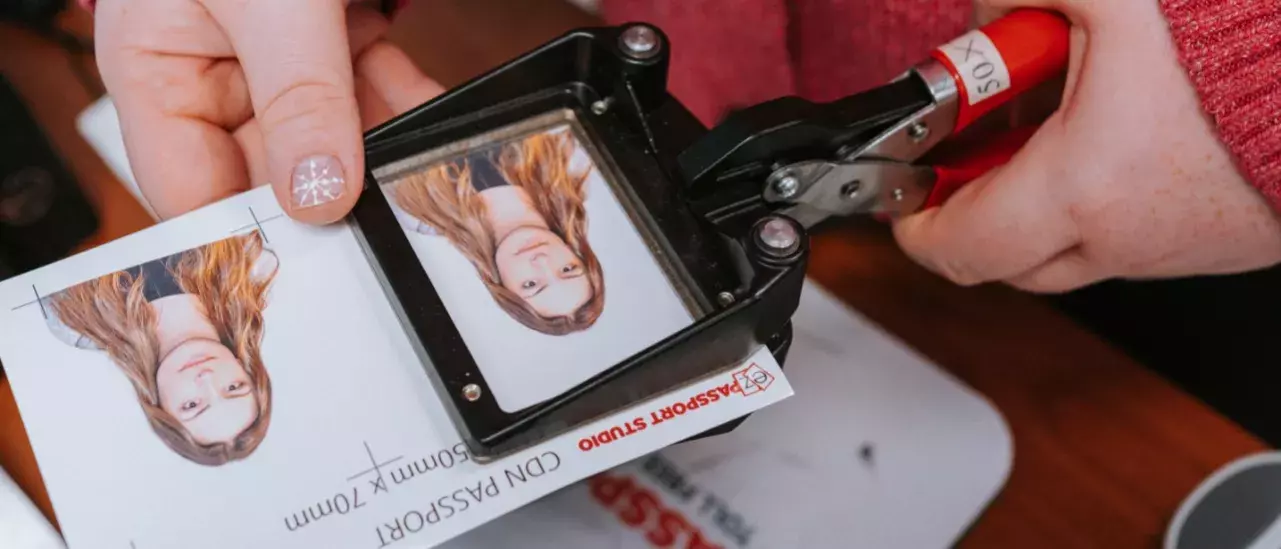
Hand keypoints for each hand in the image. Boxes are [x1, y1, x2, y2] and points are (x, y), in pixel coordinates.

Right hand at [93, 0, 443, 222]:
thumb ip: (296, 93)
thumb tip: (318, 193)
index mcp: (154, 66)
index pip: (190, 187)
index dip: (246, 233)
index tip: (311, 268)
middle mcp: (211, 69)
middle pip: (269, 170)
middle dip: (333, 198)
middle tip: (389, 232)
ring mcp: (275, 54)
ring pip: (331, 136)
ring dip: (380, 157)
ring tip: (427, 185)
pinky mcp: (329, 33)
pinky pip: (368, 90)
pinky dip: (404, 107)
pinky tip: (437, 131)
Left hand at [891, 0, 1280, 291]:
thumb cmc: (1253, 41)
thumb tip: (983, 11)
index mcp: (1081, 189)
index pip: (956, 248)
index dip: (912, 223)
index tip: (902, 190)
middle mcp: (1124, 239)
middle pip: (1003, 259)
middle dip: (969, 208)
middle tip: (966, 150)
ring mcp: (1175, 250)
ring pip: (1067, 252)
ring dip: (1035, 202)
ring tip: (1044, 125)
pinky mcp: (1221, 244)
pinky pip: (1129, 240)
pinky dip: (1095, 201)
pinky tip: (1112, 134)